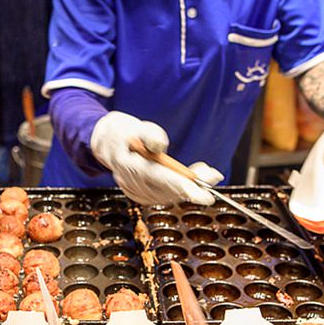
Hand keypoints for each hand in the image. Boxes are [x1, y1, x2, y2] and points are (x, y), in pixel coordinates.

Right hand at [90, 111, 222, 205]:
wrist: (110, 145)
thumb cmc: (128, 134)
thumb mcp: (138, 127)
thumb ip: (150, 134)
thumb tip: (160, 145)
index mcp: (129, 165)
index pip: (159, 179)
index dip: (182, 187)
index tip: (204, 195)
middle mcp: (132, 183)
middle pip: (166, 191)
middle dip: (193, 187)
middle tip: (213, 176)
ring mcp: (136, 192)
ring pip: (168, 196)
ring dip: (190, 188)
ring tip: (207, 174)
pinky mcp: (142, 196)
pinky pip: (165, 197)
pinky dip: (181, 191)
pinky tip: (193, 181)